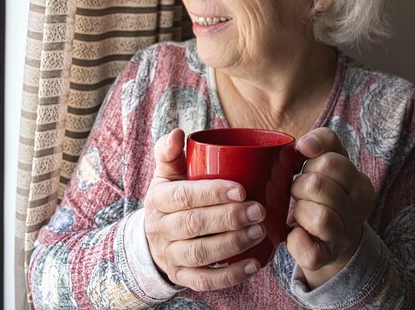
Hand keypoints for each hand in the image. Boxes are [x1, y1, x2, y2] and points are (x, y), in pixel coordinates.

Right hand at [143, 129, 266, 290]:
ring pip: (200, 254)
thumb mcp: (166, 174)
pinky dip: (230, 276)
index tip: (242, 189)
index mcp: (158, 200)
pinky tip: (253, 264)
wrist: (154, 236)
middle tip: (259, 210)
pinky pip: (205, 280)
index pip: (183, 196)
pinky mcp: (181, 277)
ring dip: (233, 243)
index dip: (212, 193)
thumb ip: (171, 152)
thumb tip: (178, 133)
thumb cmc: (171, 197)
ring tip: (260, 231)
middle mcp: (160, 229)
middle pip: (194, 225)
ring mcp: (170, 256)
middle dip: (229, 218)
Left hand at [288, 127, 374, 287]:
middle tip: (299, 193)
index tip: (306, 168)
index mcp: (359, 183)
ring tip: (300, 212)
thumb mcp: (328, 162)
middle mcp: (358, 210)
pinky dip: (294, 239)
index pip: (331, 159)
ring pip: (319, 216)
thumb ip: (322, 142)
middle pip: (318, 184)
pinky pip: (306, 246)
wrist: (330, 241)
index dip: (310, 162)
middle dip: (299, 185)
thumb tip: (304, 144)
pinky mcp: (324, 257)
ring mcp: (343, 235)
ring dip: (299, 211)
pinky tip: (296, 234)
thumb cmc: (324, 193)